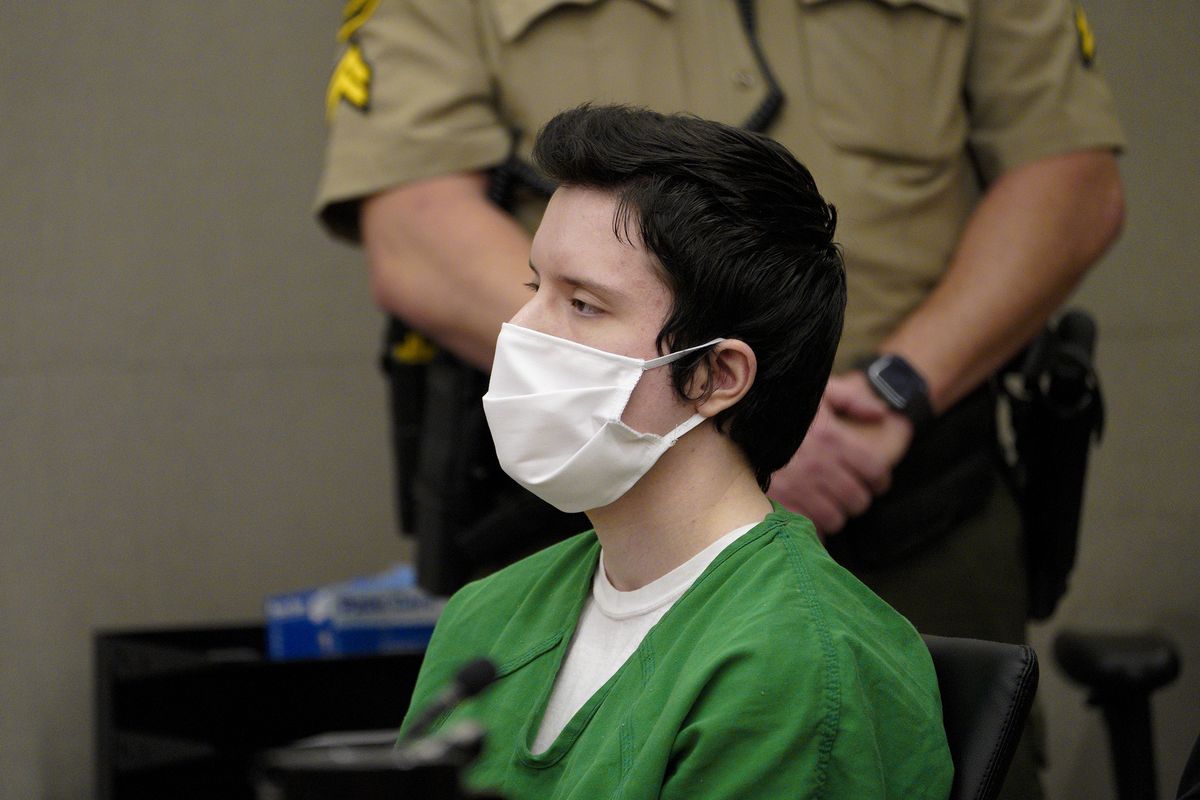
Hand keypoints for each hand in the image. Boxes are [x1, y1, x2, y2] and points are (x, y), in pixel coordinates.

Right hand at [767, 372, 914, 536]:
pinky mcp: (780, 506)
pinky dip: (812, 526)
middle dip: (857, 497)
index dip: (880, 479)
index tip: (875, 481)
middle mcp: (819, 467)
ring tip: (827, 503)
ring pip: (837, 519)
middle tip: (848, 492)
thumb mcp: (817, 394)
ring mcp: (799, 490)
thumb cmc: (779, 411)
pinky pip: (810, 530)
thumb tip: (882, 414)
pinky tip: (807, 512)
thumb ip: (853, 400)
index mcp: (833, 439)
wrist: (731, 427)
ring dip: (835, 513)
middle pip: (859, 500)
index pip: (876, 472)